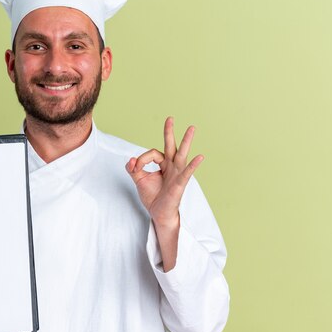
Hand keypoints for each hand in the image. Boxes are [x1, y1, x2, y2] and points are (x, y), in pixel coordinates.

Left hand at [125, 117, 202, 269]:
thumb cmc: (152, 196)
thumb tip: (130, 160)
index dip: (141, 159)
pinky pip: (187, 172)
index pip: (152, 153)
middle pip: (170, 146)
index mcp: (163, 164)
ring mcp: (177, 173)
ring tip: (192, 128)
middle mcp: (171, 166)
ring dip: (186, 141)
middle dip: (169, 132)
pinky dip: (193, 165)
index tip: (135, 167)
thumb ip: (133, 168)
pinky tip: (200, 157)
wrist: (158, 213)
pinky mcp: (180, 183)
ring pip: (181, 154)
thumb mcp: (139, 180)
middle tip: (169, 118)